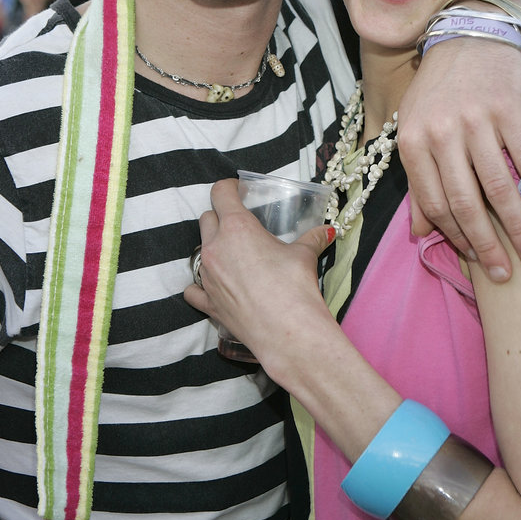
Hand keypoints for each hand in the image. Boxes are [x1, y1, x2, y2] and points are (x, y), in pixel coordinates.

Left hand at [184, 180, 335, 373]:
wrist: (286, 332)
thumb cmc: (294, 287)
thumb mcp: (305, 255)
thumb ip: (313, 238)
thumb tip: (327, 231)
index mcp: (237, 227)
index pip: (220, 193)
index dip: (228, 187)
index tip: (236, 190)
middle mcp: (215, 248)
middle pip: (207, 219)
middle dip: (221, 217)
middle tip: (240, 224)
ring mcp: (207, 276)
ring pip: (199, 251)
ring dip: (213, 249)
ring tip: (234, 256)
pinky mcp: (207, 302)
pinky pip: (193, 288)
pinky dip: (200, 285)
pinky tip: (215, 286)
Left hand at [397, 38, 520, 280]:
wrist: (471, 36)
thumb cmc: (439, 91)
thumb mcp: (414, 130)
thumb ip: (417, 179)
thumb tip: (419, 234)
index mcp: (411, 142)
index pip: (432, 203)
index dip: (454, 237)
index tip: (472, 260)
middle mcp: (441, 133)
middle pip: (466, 203)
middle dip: (486, 246)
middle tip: (504, 274)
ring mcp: (475, 121)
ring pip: (499, 189)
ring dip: (518, 229)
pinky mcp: (508, 110)